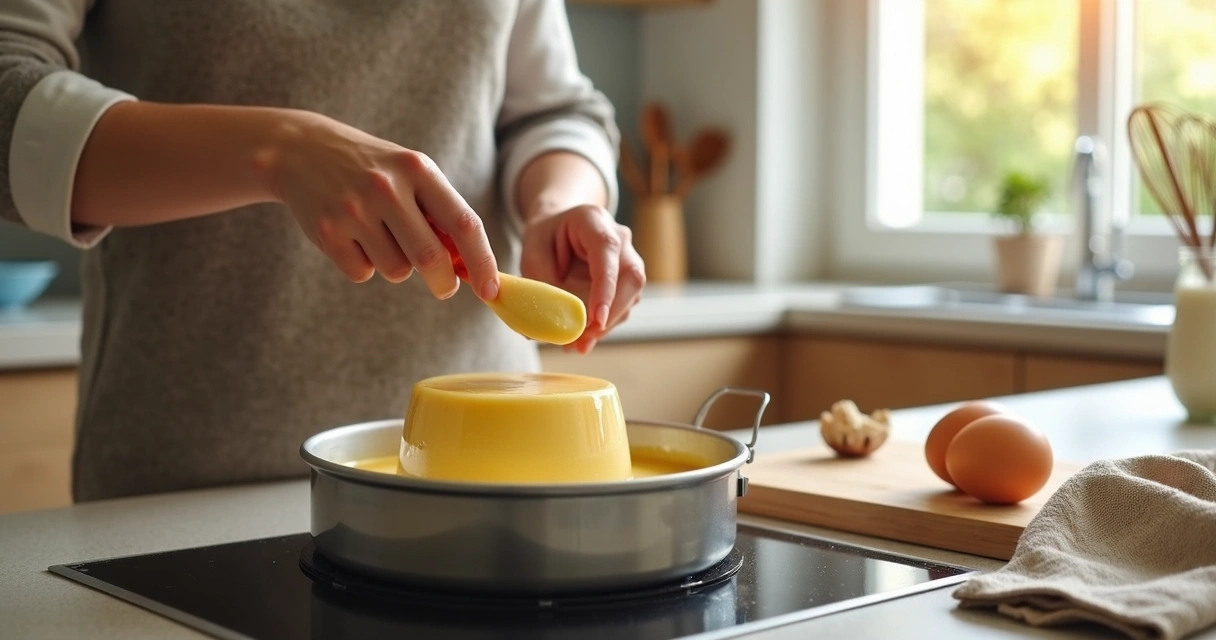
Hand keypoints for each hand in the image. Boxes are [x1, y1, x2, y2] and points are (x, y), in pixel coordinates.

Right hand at [253, 111, 499, 300]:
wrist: (300, 150)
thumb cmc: (372, 170)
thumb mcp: (410, 175)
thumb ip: (441, 215)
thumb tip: (470, 268)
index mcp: (418, 169)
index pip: (464, 224)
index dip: (482, 262)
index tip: (492, 290)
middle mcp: (386, 187)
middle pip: (431, 258)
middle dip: (443, 282)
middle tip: (444, 286)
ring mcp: (353, 209)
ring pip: (396, 271)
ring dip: (396, 267)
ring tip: (379, 236)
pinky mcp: (326, 231)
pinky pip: (362, 273)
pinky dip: (364, 266)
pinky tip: (352, 238)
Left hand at [520, 204, 645, 353]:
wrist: (557, 230)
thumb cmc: (544, 239)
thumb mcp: (533, 255)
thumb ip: (544, 286)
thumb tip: (552, 328)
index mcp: (593, 220)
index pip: (607, 250)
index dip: (605, 286)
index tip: (596, 319)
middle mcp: (619, 238)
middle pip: (630, 278)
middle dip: (609, 314)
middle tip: (581, 341)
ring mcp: (628, 259)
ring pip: (630, 297)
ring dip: (606, 325)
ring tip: (574, 345)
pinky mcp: (627, 281)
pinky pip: (623, 306)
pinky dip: (603, 326)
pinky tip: (581, 339)